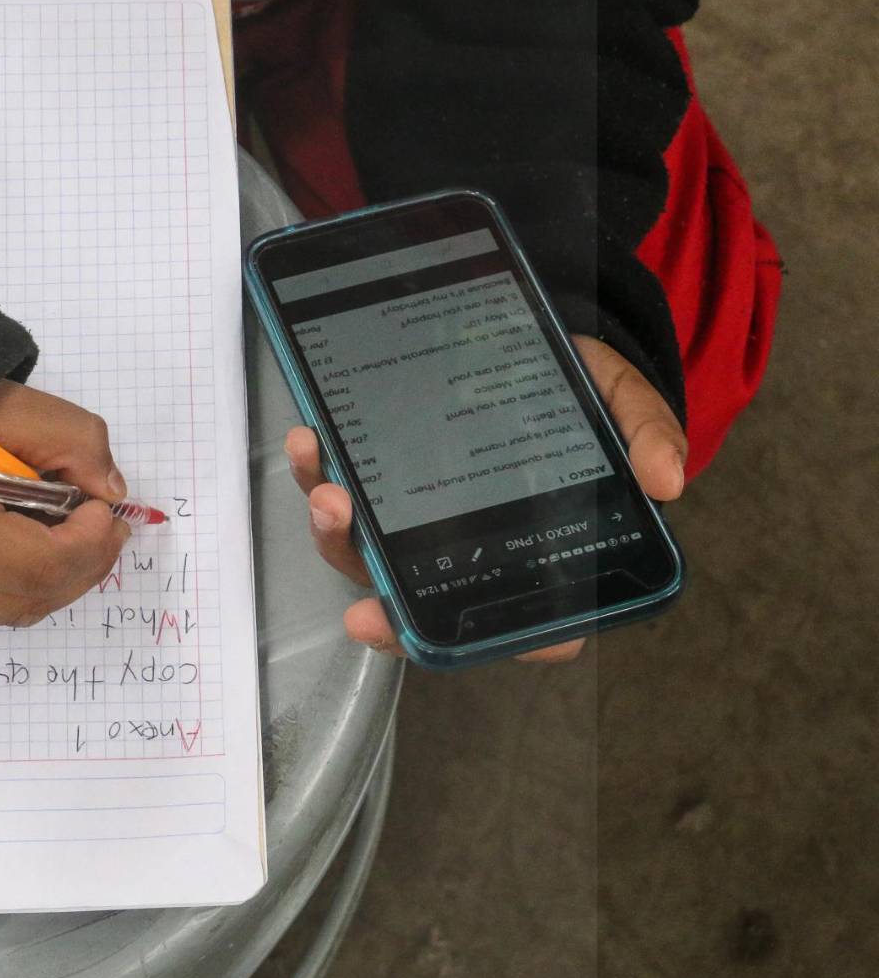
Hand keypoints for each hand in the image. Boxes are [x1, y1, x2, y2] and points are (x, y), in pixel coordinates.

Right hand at [0, 381, 130, 626]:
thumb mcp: (1, 403)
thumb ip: (71, 439)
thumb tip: (110, 494)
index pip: (35, 566)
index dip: (88, 543)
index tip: (105, 508)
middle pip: (30, 599)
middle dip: (85, 564)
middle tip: (107, 525)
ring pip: (14, 611)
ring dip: (60, 575)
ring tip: (77, 531)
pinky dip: (26, 580)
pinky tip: (35, 540)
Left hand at [286, 336, 687, 663]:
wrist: (530, 335)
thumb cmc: (582, 388)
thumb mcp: (622, 401)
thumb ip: (646, 434)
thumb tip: (667, 481)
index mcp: (538, 557)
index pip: (510, 627)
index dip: (462, 642)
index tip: (410, 629)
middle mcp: (469, 553)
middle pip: (418, 600)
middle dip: (378, 592)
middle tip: (352, 553)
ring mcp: (417, 524)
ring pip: (367, 554)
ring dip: (336, 532)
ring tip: (328, 488)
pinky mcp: (381, 482)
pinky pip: (343, 493)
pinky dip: (320, 473)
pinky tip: (310, 441)